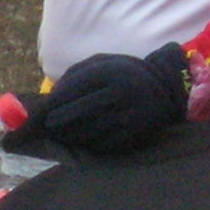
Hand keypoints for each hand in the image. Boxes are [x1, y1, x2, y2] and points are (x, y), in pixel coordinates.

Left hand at [36, 43, 193, 154]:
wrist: (165, 88)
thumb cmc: (121, 75)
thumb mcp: (101, 64)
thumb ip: (74, 76)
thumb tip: (49, 100)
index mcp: (112, 71)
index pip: (77, 88)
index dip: (56, 103)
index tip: (44, 113)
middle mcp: (123, 90)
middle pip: (83, 111)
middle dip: (61, 122)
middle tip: (49, 128)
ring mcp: (132, 113)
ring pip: (94, 130)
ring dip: (73, 136)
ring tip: (62, 136)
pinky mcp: (138, 131)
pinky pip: (108, 143)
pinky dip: (91, 145)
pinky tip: (83, 143)